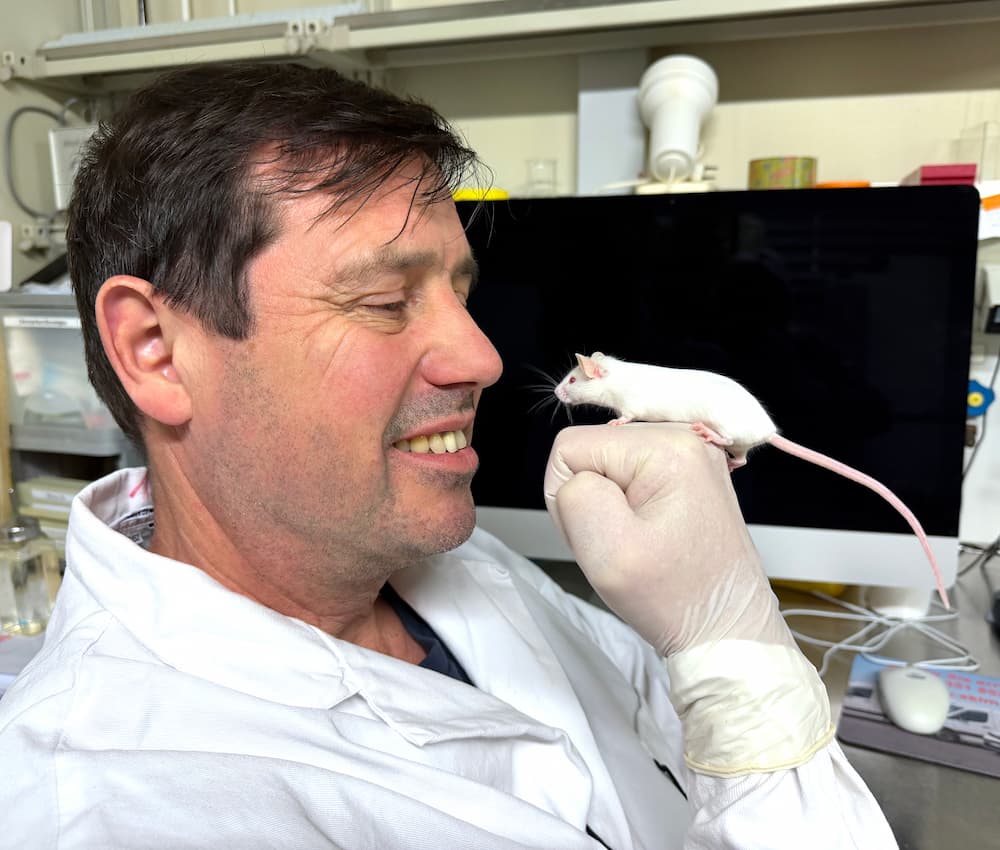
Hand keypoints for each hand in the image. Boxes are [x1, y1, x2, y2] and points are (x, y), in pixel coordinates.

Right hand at [543, 423, 831, 774]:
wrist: (726, 628)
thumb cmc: (678, 599)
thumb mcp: (610, 553)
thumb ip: (576, 496)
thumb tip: (575, 473)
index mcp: (667, 448)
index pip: (570, 446)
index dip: (569, 496)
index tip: (604, 534)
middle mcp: (685, 439)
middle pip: (590, 451)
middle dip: (591, 500)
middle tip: (623, 543)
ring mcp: (689, 455)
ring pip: (606, 465)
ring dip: (608, 506)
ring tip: (638, 542)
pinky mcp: (688, 473)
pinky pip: (627, 477)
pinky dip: (625, 508)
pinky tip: (647, 534)